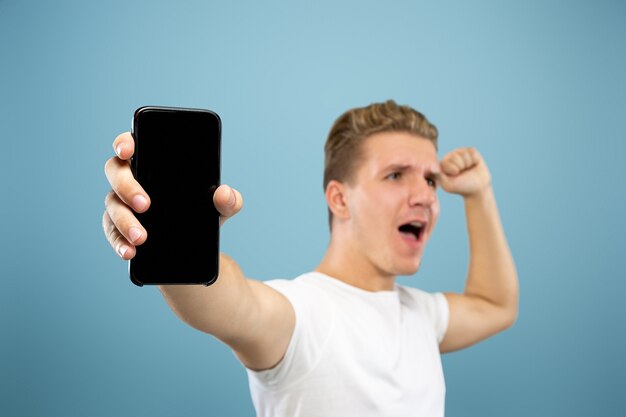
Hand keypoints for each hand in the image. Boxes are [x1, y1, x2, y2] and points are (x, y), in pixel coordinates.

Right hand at [102, 132, 242, 259]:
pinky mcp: (118, 228)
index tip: (128, 151)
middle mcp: (132, 179)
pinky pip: (111, 233)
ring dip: (124, 221)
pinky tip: (130, 252)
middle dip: (127, 187)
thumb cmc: (203, 212)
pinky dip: (119, 242)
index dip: (125, 143)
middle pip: (116, 171)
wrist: (196, 247)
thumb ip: (229, 200)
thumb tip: (224, 193)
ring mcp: (122, 203)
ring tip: (141, 237)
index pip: (132, 144)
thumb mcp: (220, 207)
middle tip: (145, 205)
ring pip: (112, 204)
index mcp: (154, 163)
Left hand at [439, 147, 491, 197]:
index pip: (446, 162)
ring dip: (468, 164)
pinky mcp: (470, 151)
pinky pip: (472, 151)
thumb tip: (434, 165)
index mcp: (442, 164)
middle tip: (462, 173)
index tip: (455, 176)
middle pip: (455, 157)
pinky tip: (473, 164)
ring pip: (464, 153)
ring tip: (467, 169)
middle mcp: (450, 157)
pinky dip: (474, 160)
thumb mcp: (448, 184)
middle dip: (461, 166)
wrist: (477, 188)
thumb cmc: (461, 187)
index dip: (453, 170)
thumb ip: (439, 175)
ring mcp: (460, 153)